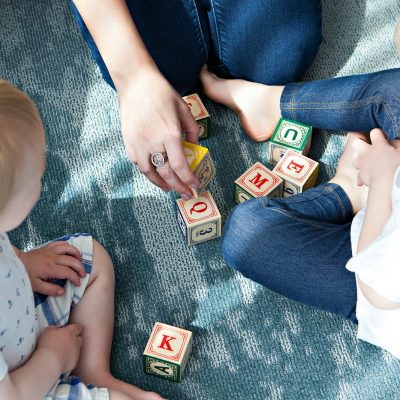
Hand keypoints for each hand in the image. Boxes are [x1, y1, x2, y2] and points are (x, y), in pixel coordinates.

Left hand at [20, 242, 85, 295]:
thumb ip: (50, 289)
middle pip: (72, 261)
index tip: (78, 283)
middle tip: (83, 274)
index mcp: (50, 268)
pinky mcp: (48, 247)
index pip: (68, 273)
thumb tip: (63, 291)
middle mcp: (53, 258)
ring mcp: (51, 251)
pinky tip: (71, 251)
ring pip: (69, 248)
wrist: (17, 263)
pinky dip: (68, 246)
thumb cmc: (26, 275)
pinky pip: (61, 243)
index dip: (75, 278)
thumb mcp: (36, 286)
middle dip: (80, 268)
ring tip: (80, 260)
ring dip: (77, 254)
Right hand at [37, 324, 82, 372]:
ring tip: (62, 352)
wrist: (50, 362)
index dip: (75, 328)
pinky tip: (61, 360)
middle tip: (66, 341)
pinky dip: (69, 358)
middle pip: (79, 338)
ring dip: (72, 349)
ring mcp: (76, 352)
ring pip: (77, 349)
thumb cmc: (48, 344)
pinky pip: (73, 359)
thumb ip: (54, 328)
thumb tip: (56, 328)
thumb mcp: (48, 331)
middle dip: (75, 339)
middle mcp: (76, 341)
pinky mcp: (74, 362)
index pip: (78, 327)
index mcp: (70, 332)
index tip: (71, 330)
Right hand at [117, 67, 199, 198]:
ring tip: (169, 188)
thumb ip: (192, 130)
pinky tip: (155, 173)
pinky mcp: (128, 142)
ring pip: (150, 173)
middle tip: (186, 194)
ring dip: (161, 184)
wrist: (135, 82)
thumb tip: (195, 147)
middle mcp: (153, 142)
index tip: (195, 186)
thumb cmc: (162, 93)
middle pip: (167, 173)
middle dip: (179, 187)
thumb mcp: (184, 109)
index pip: (180, 166)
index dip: (188, 179)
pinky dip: (148, 172)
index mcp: (170, 134)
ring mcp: (138, 143)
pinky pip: (138, 163)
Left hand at [352, 128, 399, 186]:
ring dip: (359, 158)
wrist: (389, 183)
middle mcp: (367, 153)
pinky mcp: (361, 176)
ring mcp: (362, 165)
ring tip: (366, 160)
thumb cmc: (398, 166)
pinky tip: (366, 178)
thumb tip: (393, 143)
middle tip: (369, 146)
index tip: (384, 138)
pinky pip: (358, 175)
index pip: (374, 132)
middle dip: (360, 142)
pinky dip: (362, 176)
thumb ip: (396, 145)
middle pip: (356, 143)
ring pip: (354, 158)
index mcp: (378, 145)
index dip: (378, 134)